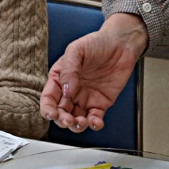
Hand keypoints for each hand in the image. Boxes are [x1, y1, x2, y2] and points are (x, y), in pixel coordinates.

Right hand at [40, 13, 148, 131]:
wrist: (121, 44)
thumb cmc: (96, 43)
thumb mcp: (76, 50)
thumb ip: (68, 70)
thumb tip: (65, 91)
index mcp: (60, 78)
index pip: (49, 97)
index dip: (47, 108)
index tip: (51, 114)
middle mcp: (71, 91)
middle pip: (61, 112)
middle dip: (62, 120)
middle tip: (68, 120)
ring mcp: (85, 98)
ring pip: (76, 119)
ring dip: (76, 125)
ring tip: (81, 122)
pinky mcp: (101, 103)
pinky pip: (95, 118)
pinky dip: (94, 124)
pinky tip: (95, 122)